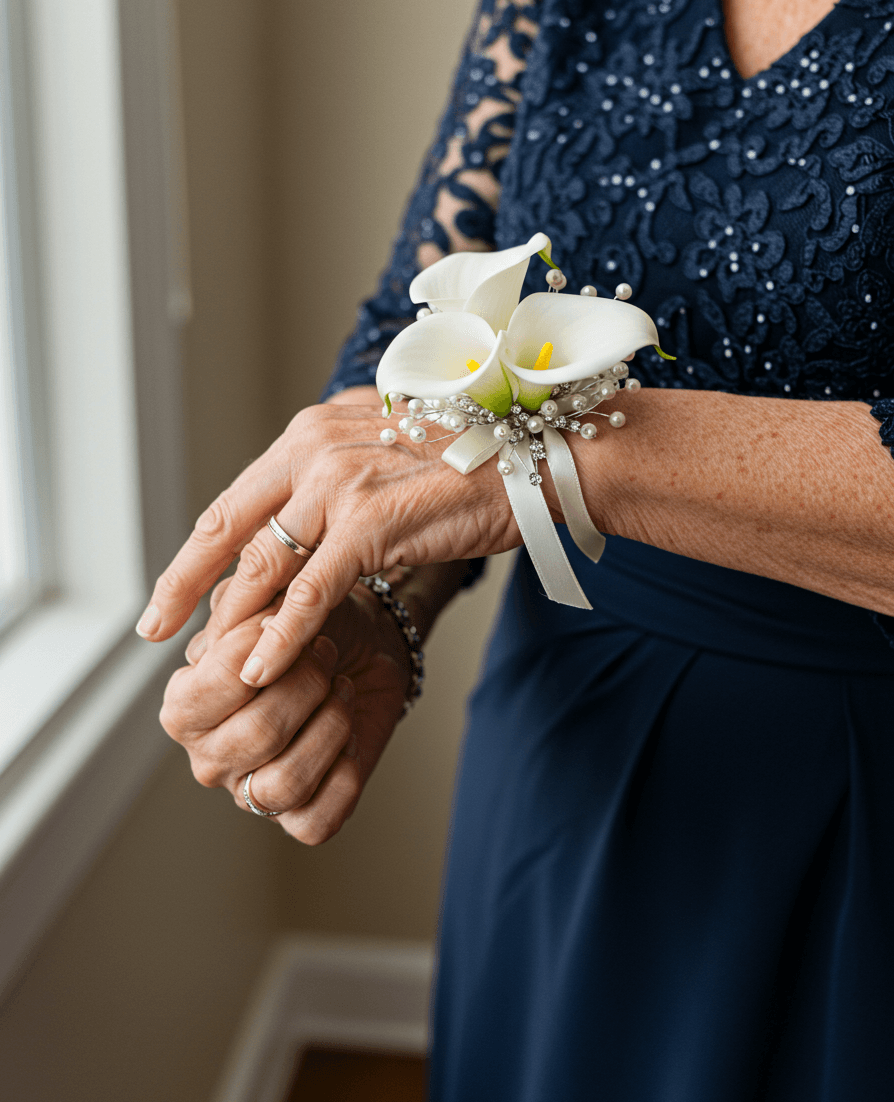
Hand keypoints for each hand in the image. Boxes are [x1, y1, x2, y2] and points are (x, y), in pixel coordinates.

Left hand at [140, 398, 517, 687]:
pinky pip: (310, 592)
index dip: (199, 548)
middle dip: (184, 583)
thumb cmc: (469, 464)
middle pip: (228, 526)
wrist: (531, 458)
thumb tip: (304, 530)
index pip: (239, 498)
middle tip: (154, 626)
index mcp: (313, 433)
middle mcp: (314, 449)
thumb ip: (337, 482)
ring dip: (231, 620)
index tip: (175, 588)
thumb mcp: (383, 456)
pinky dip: (280, 636)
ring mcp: (339, 483)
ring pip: (264, 565)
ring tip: (207, 664)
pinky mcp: (369, 522)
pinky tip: (259, 668)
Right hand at [160, 576, 414, 843]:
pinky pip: (317, 819)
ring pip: (286, 783)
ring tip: (339, 691)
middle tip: (325, 655)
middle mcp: (209, 756)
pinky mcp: (297, 819)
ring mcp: (249, 793)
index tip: (286, 622)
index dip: (260, 650)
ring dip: (330, 725)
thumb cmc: (306, 627)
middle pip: (258, 734)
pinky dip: (345, 773)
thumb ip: (246, 605)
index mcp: (183, 706)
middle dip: (307, 685)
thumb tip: (256, 627)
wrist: (362, 649)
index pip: (211, 687)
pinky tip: (349, 738)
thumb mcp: (270, 599)